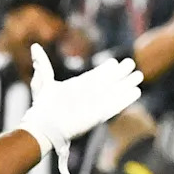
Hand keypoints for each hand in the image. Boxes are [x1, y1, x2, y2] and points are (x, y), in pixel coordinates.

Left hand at [18, 44, 143, 173]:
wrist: (46, 126)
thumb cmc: (43, 106)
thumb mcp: (42, 82)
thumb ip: (43, 64)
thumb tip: (35, 46)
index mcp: (78, 86)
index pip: (95, 75)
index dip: (105, 69)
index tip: (114, 63)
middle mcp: (88, 95)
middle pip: (108, 82)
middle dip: (121, 74)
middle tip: (131, 64)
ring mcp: (95, 104)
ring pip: (115, 92)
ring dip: (127, 84)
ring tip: (139, 76)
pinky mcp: (99, 115)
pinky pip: (116, 105)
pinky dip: (126, 99)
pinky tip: (136, 91)